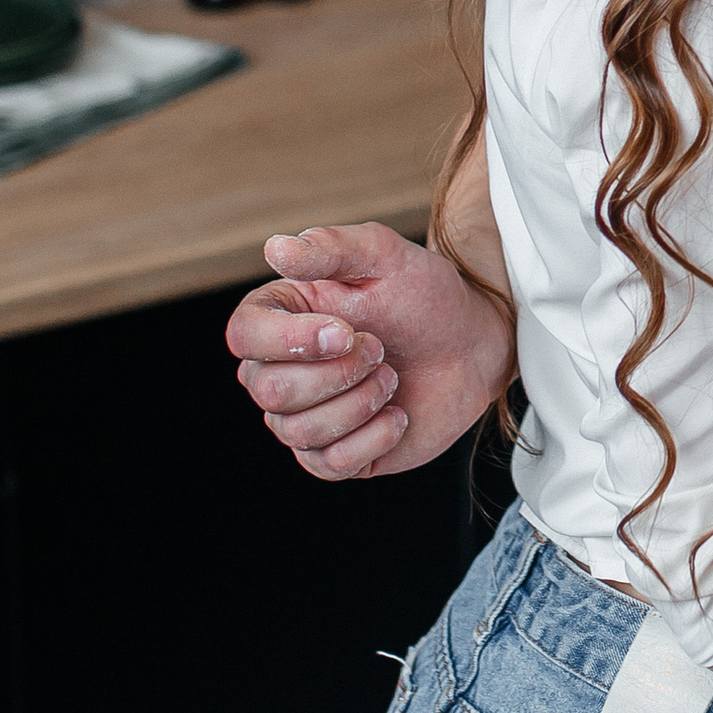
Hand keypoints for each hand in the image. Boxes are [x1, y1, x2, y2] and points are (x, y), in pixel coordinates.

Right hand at [226, 220, 512, 483]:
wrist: (469, 344)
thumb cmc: (421, 294)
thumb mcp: (383, 255)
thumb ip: (330, 248)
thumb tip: (274, 248)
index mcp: (276, 316)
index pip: (244, 336)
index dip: (291, 340)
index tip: (348, 331)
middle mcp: (276, 369)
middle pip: (271, 391)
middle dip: (339, 372)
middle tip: (381, 349)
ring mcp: (302, 416)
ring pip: (300, 430)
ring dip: (361, 402)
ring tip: (391, 377)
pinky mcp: (332, 455)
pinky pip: (330, 464)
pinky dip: (374, 438)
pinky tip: (397, 414)